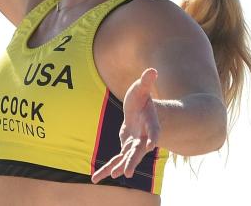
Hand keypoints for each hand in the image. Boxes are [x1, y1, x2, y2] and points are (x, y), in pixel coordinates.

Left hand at [91, 67, 161, 183]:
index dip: (154, 136)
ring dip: (119, 167)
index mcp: (151, 122)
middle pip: (139, 151)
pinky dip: (107, 169)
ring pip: (127, 158)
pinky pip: (116, 160)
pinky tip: (96, 179)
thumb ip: (146, 82)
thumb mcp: (142, 88)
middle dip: (132, 161)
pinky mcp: (125, 148)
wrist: (140, 111)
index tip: (152, 144)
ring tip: (112, 175)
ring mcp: (134, 144)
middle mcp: (144, 137)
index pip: (154, 130)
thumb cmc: (141, 98)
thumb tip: (152, 70)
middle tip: (127, 172)